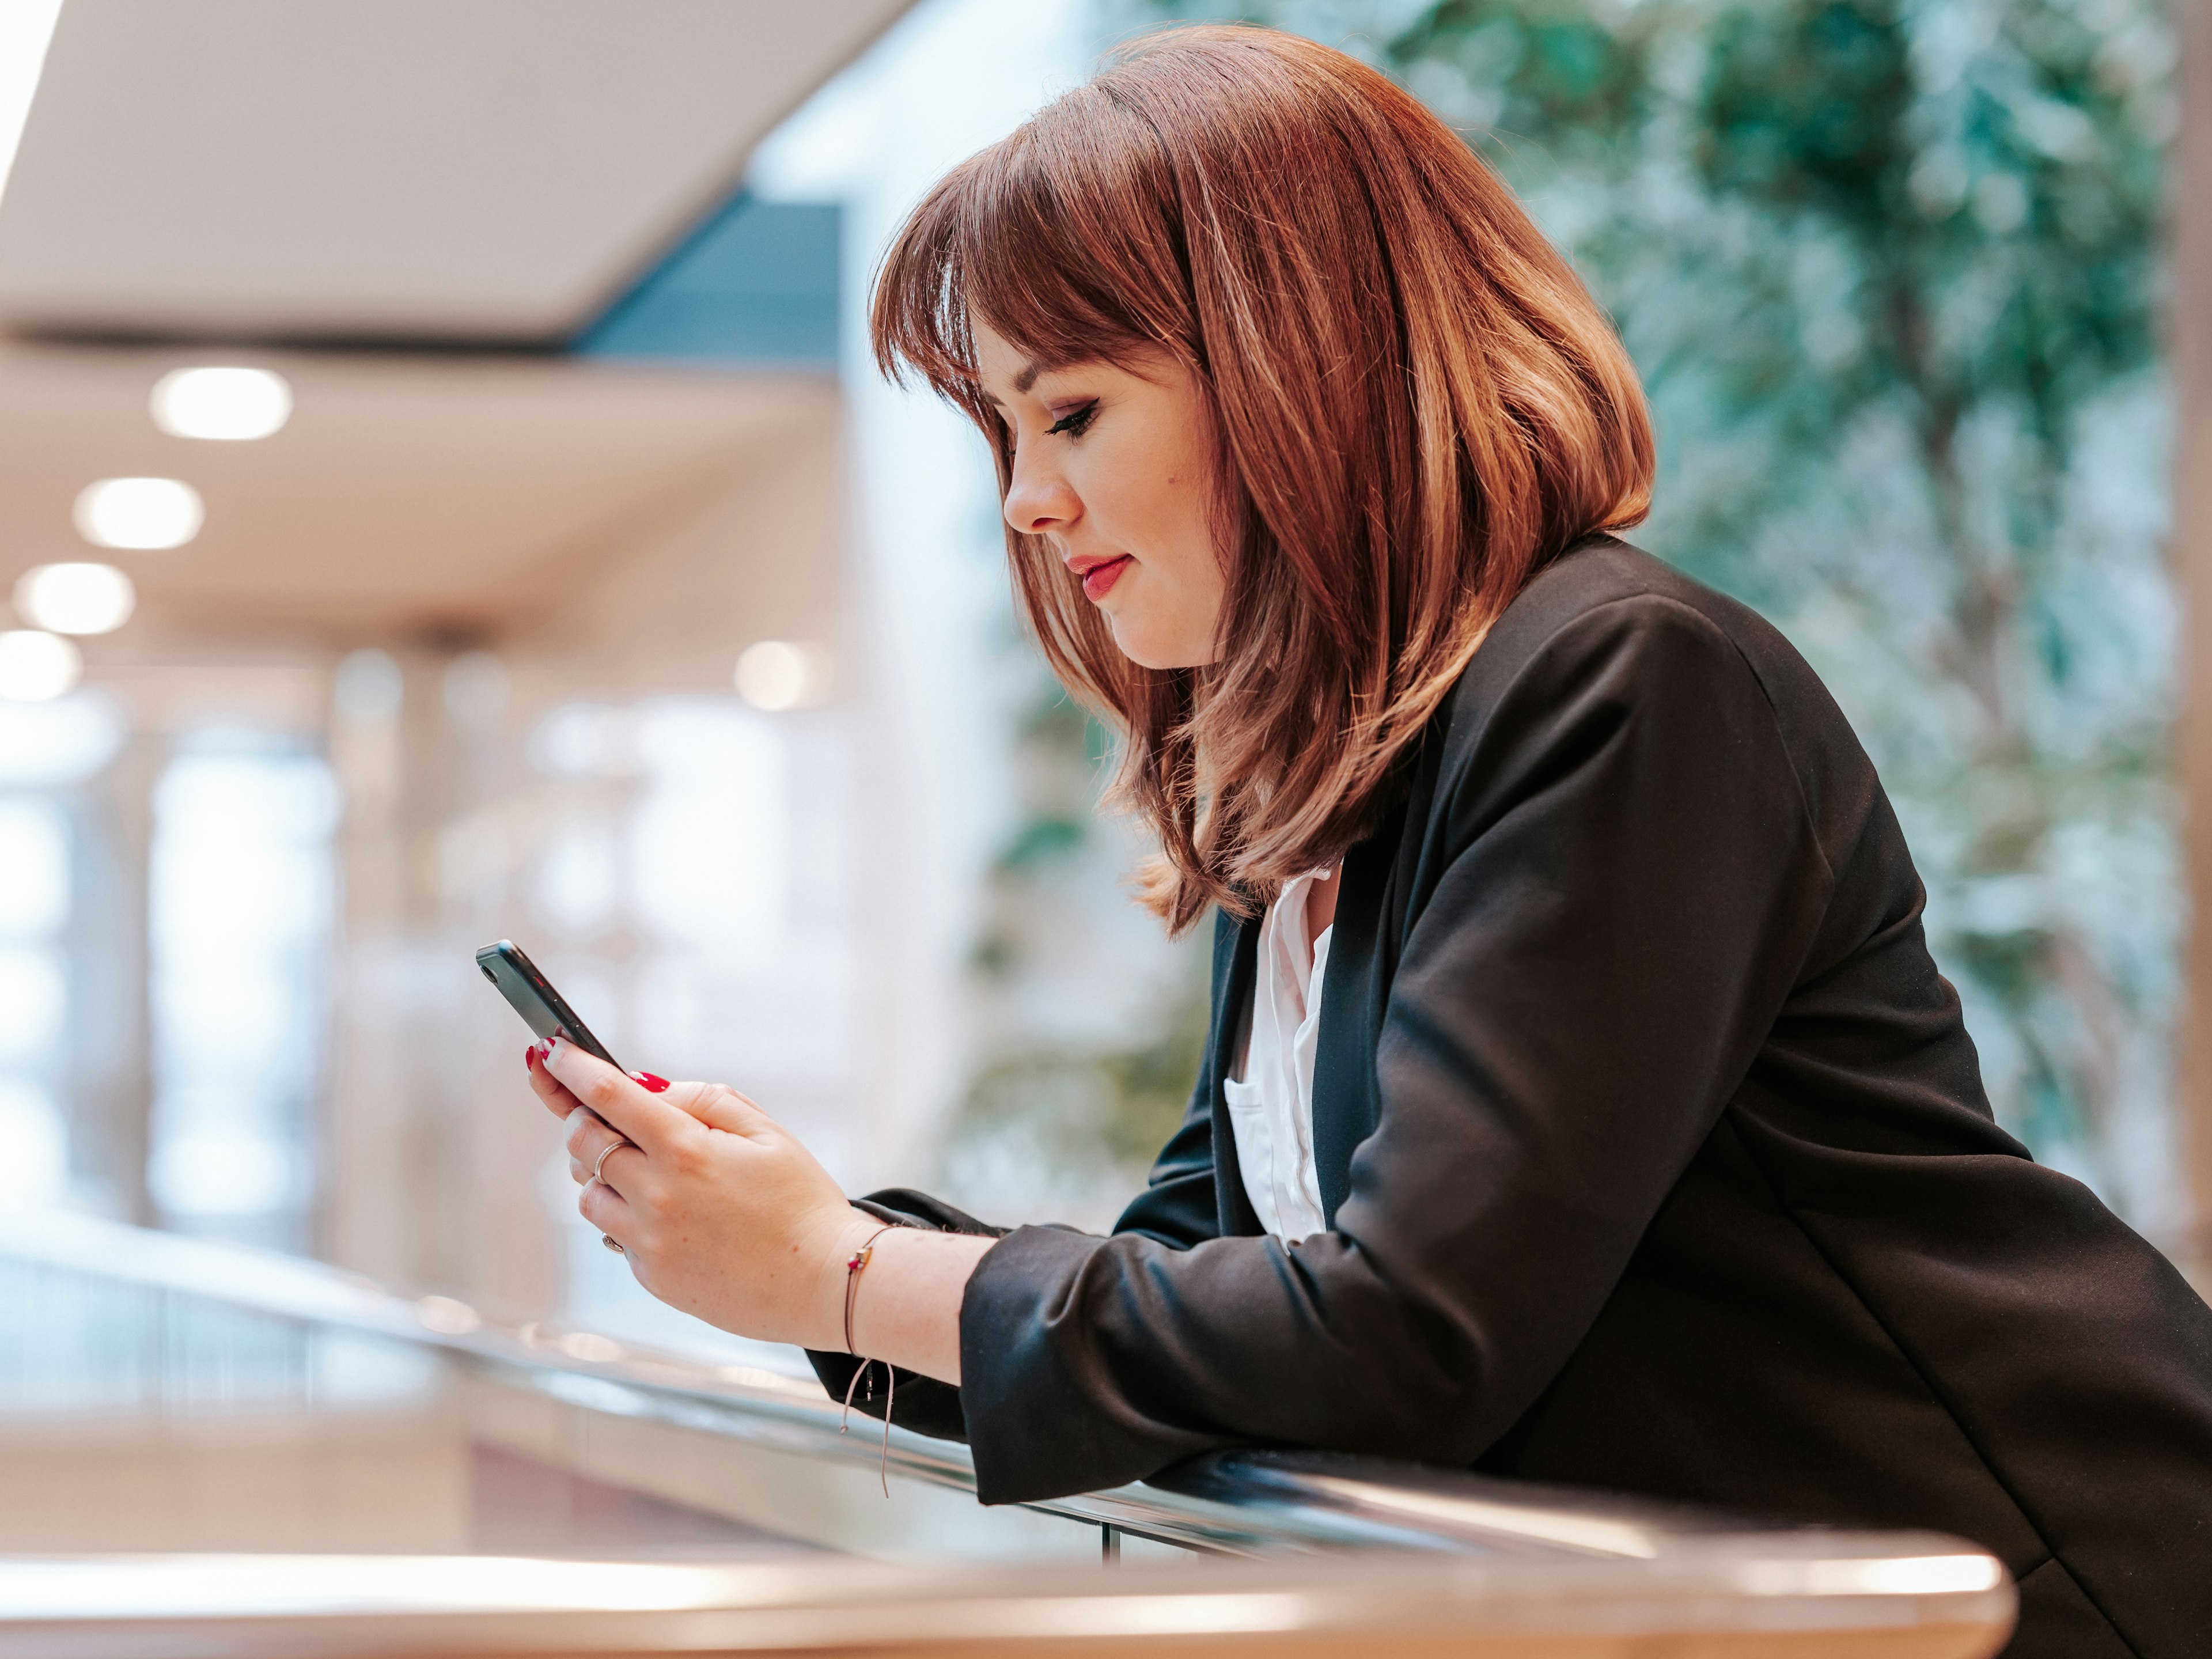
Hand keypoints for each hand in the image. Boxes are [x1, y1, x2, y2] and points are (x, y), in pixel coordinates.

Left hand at [524, 1037, 873, 1351]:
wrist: (825, 1283)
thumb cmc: (802, 1202)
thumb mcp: (767, 1132)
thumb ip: (704, 1100)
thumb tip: (649, 1089)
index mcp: (687, 1150)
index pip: (609, 1096)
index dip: (572, 1068)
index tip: (550, 1051)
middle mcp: (657, 1196)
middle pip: (583, 1144)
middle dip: (581, 1119)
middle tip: (601, 1114)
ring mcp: (650, 1242)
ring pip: (588, 1195)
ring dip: (602, 1174)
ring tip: (648, 1173)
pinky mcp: (652, 1278)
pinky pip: (616, 1237)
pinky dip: (629, 1217)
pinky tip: (675, 1217)